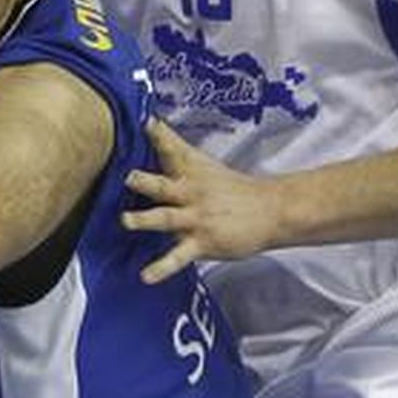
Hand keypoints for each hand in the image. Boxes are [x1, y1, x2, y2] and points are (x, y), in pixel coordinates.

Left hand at [121, 120, 283, 283]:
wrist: (270, 210)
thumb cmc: (230, 186)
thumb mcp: (201, 162)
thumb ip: (171, 145)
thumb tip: (148, 121)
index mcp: (189, 172)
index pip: (172, 149)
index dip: (159, 135)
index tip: (146, 122)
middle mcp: (190, 193)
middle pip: (164, 185)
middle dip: (145, 182)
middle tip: (128, 177)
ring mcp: (196, 218)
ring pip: (167, 218)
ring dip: (146, 220)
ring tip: (126, 221)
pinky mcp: (202, 242)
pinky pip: (178, 257)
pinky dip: (162, 268)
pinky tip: (146, 276)